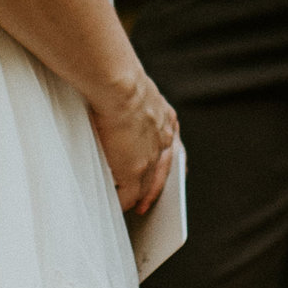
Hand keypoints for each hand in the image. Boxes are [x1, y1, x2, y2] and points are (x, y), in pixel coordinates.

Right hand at [91, 69, 179, 216]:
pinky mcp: (134, 171)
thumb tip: (117, 102)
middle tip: (149, 205)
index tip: (173, 174)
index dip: (169, 163)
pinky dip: (122, 203)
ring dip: (140, 200)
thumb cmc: (117, 78)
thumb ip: (133, 104)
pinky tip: (114, 209)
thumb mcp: (135, 90)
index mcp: (165, 119)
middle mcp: (163, 141)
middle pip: (163, 172)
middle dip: (156, 190)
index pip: (171, 147)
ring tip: (133, 209)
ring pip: (147, 187)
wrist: (118, 84)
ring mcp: (150, 159)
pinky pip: (128, 196)